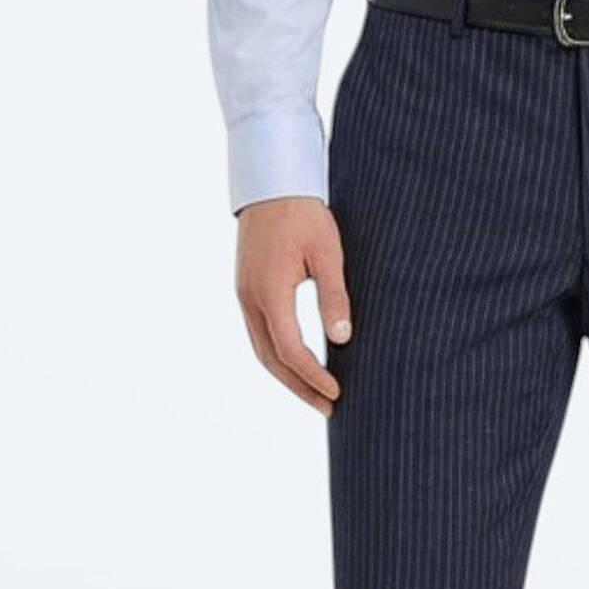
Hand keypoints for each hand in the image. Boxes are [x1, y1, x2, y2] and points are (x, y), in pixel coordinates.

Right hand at [234, 195, 352, 416]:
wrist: (272, 181)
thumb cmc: (304, 212)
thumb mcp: (327, 251)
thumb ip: (333, 295)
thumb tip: (343, 339)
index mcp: (270, 292)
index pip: (291, 351)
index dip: (314, 376)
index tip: (337, 393)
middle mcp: (250, 298)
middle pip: (272, 360)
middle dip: (300, 387)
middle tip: (329, 407)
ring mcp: (244, 294)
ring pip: (262, 349)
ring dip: (287, 375)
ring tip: (315, 392)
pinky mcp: (247, 287)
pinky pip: (259, 332)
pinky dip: (278, 354)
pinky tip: (297, 360)